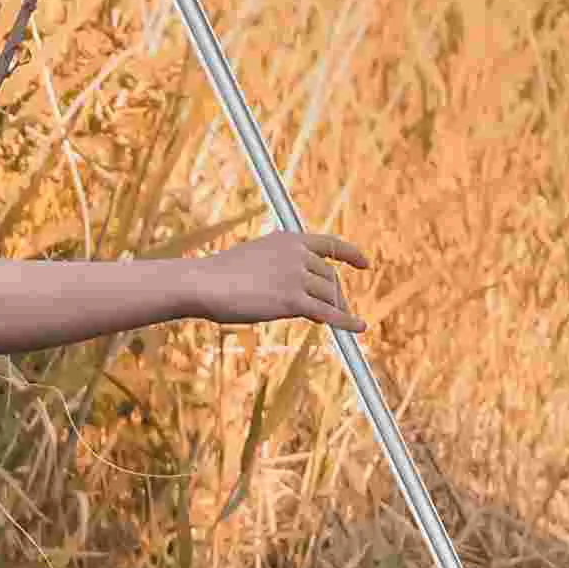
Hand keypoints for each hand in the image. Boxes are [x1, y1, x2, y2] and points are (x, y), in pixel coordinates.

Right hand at [192, 231, 368, 330]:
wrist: (204, 283)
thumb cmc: (219, 275)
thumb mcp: (255, 260)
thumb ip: (279, 268)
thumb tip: (296, 290)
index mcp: (289, 239)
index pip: (329, 244)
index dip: (350, 254)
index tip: (364, 263)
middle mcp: (298, 254)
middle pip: (329, 277)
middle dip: (335, 294)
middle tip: (337, 309)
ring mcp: (297, 277)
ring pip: (328, 296)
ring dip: (335, 309)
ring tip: (335, 321)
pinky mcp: (294, 300)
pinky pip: (328, 313)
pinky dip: (347, 322)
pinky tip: (360, 328)